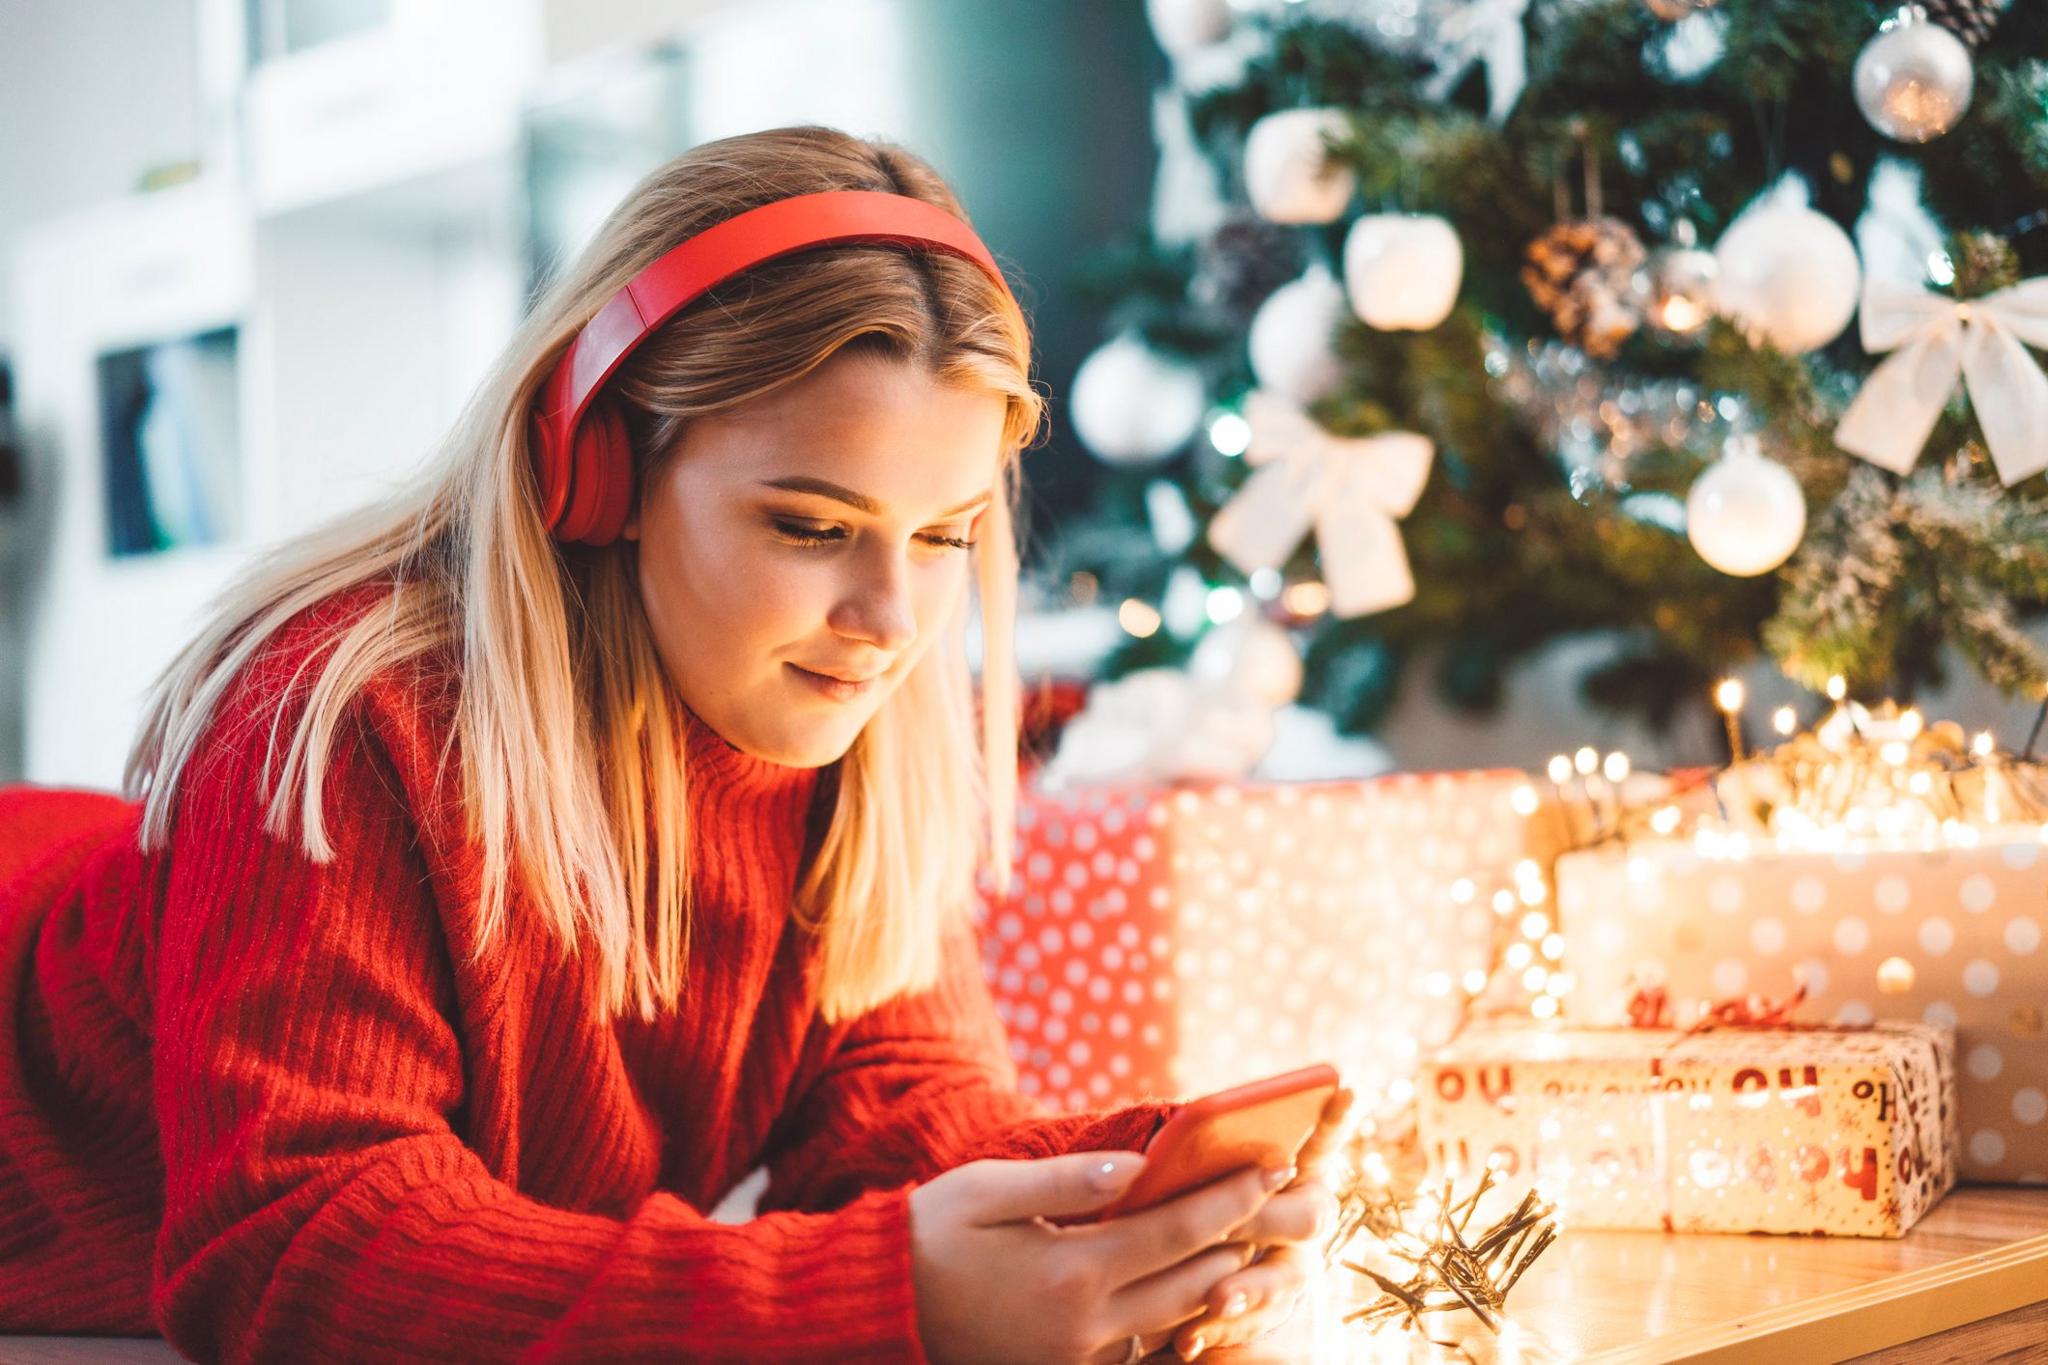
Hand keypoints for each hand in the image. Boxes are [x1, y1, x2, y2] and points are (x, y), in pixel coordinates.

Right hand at [908, 1148, 1296, 1364]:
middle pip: (1194, 1282)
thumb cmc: (932, 1234)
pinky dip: (1178, 1318)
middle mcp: (1086, 1324)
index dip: (1230, 1199)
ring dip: (1223, 1280)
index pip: (1176, 1231)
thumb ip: (1069, 1180)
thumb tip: (1140, 1164)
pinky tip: (1201, 1285)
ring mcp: (1081, 1357)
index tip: (1272, 1168)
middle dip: (1246, 1241)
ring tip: (1261, 1241)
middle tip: (1292, 1206)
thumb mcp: (989, 1190)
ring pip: (1177, 1321)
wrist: (881, 1309)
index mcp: (1071, 1271)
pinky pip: (1143, 1348)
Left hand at [1165, 1084, 1356, 1360]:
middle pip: (1306, 1216)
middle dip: (1269, 1215)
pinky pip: (1248, 1328)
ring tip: (1217, 1299)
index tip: (1344, 1088)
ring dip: (1251, 1288)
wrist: (1179, 1257)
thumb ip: (1210, 1153)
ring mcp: (1288, 1268)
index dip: (1336, 1119)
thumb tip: (1189, 1140)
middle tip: (1236, 1218)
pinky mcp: (1261, 1314)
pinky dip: (1218, 1333)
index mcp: (1295, 1174)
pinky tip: (1188, 1341)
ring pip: (1282, 1279)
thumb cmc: (1192, 1189)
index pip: (1322, 1141)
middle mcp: (1303, 1220)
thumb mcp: (1200, 1167)